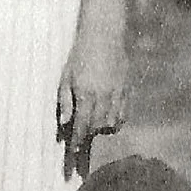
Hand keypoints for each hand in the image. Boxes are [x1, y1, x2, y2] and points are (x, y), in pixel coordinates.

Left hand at [55, 26, 128, 167]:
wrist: (104, 36)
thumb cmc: (79, 56)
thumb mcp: (65, 78)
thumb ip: (65, 101)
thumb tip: (64, 123)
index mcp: (86, 94)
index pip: (80, 126)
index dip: (76, 142)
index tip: (72, 154)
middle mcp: (104, 97)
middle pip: (96, 127)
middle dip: (88, 140)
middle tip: (81, 149)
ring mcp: (118, 93)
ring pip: (112, 123)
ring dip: (102, 131)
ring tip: (93, 131)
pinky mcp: (127, 89)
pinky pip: (124, 113)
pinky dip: (116, 122)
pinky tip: (109, 122)